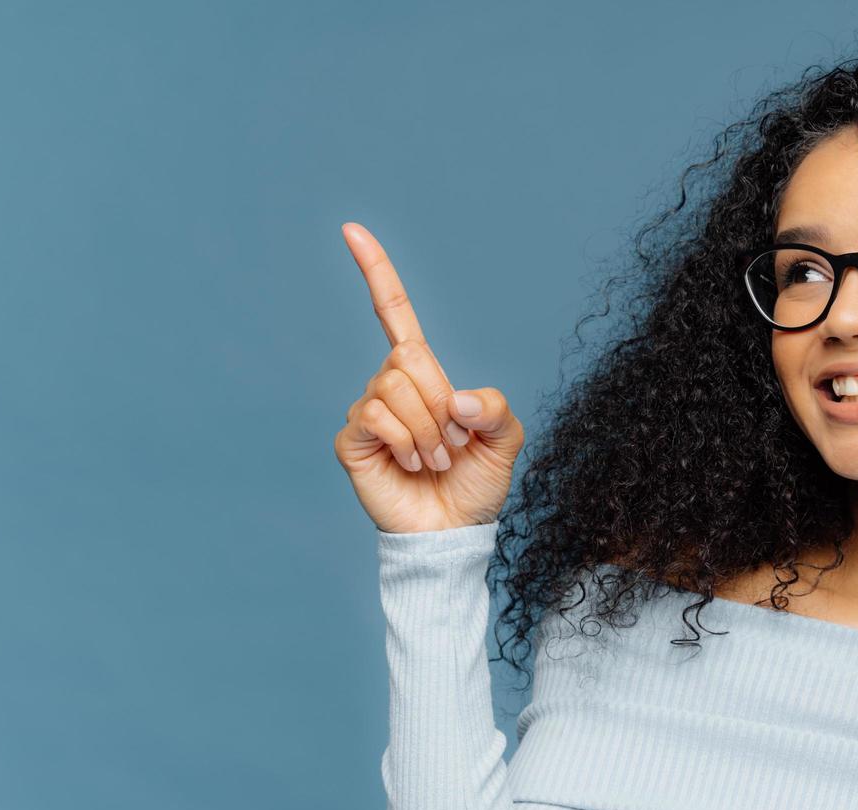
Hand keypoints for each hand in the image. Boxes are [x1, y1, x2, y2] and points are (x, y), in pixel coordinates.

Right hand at [333, 222, 523, 532]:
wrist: (454, 531)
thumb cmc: (476, 485)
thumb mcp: (506, 439)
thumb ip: (495, 406)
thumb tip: (452, 396)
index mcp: (426, 375)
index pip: (394, 314)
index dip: (376, 272)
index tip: (351, 230)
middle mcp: (391, 385)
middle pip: (409, 359)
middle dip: (441, 404)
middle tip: (452, 442)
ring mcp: (369, 411)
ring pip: (396, 389)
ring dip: (428, 430)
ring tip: (434, 459)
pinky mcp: (353, 439)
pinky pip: (378, 417)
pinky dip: (407, 442)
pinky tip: (412, 464)